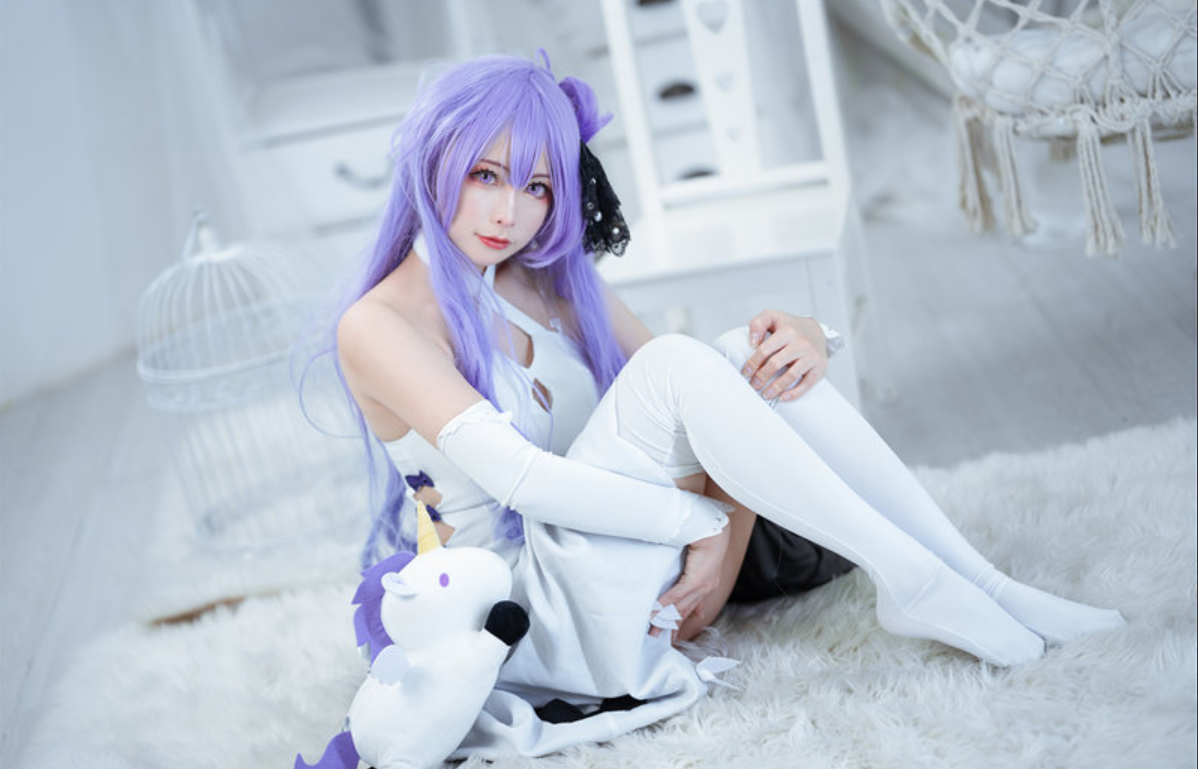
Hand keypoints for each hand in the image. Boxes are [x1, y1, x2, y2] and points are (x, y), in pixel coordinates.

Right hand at [650, 525, 731, 641]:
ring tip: (651, 632)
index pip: (689, 610)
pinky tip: (656, 613)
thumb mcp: (694, 559)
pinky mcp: (697, 579)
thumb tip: (673, 585)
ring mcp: (702, 586)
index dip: (678, 624)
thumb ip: (684, 575)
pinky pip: (678, 595)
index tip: (669, 637)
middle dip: (669, 630)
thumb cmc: (705, 539)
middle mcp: (705, 589)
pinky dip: (666, 605)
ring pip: (679, 609)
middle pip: (683, 614)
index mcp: (705, 586)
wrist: (714, 528)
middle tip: (656, 641)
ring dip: (664, 621)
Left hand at [741, 309, 827, 401]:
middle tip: (754, 385)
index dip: (753, 363)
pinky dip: (794, 393)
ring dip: (775, 388)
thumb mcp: (772, 317)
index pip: (765, 350)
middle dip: (761, 377)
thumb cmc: (790, 327)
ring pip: (791, 376)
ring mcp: (812, 356)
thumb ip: (758, 324)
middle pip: (776, 364)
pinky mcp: (820, 367)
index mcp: (788, 331)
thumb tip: (753, 343)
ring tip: (765, 394)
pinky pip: (807, 384)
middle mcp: (801, 343)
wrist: (815, 330)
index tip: (746, 372)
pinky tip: (782, 397)